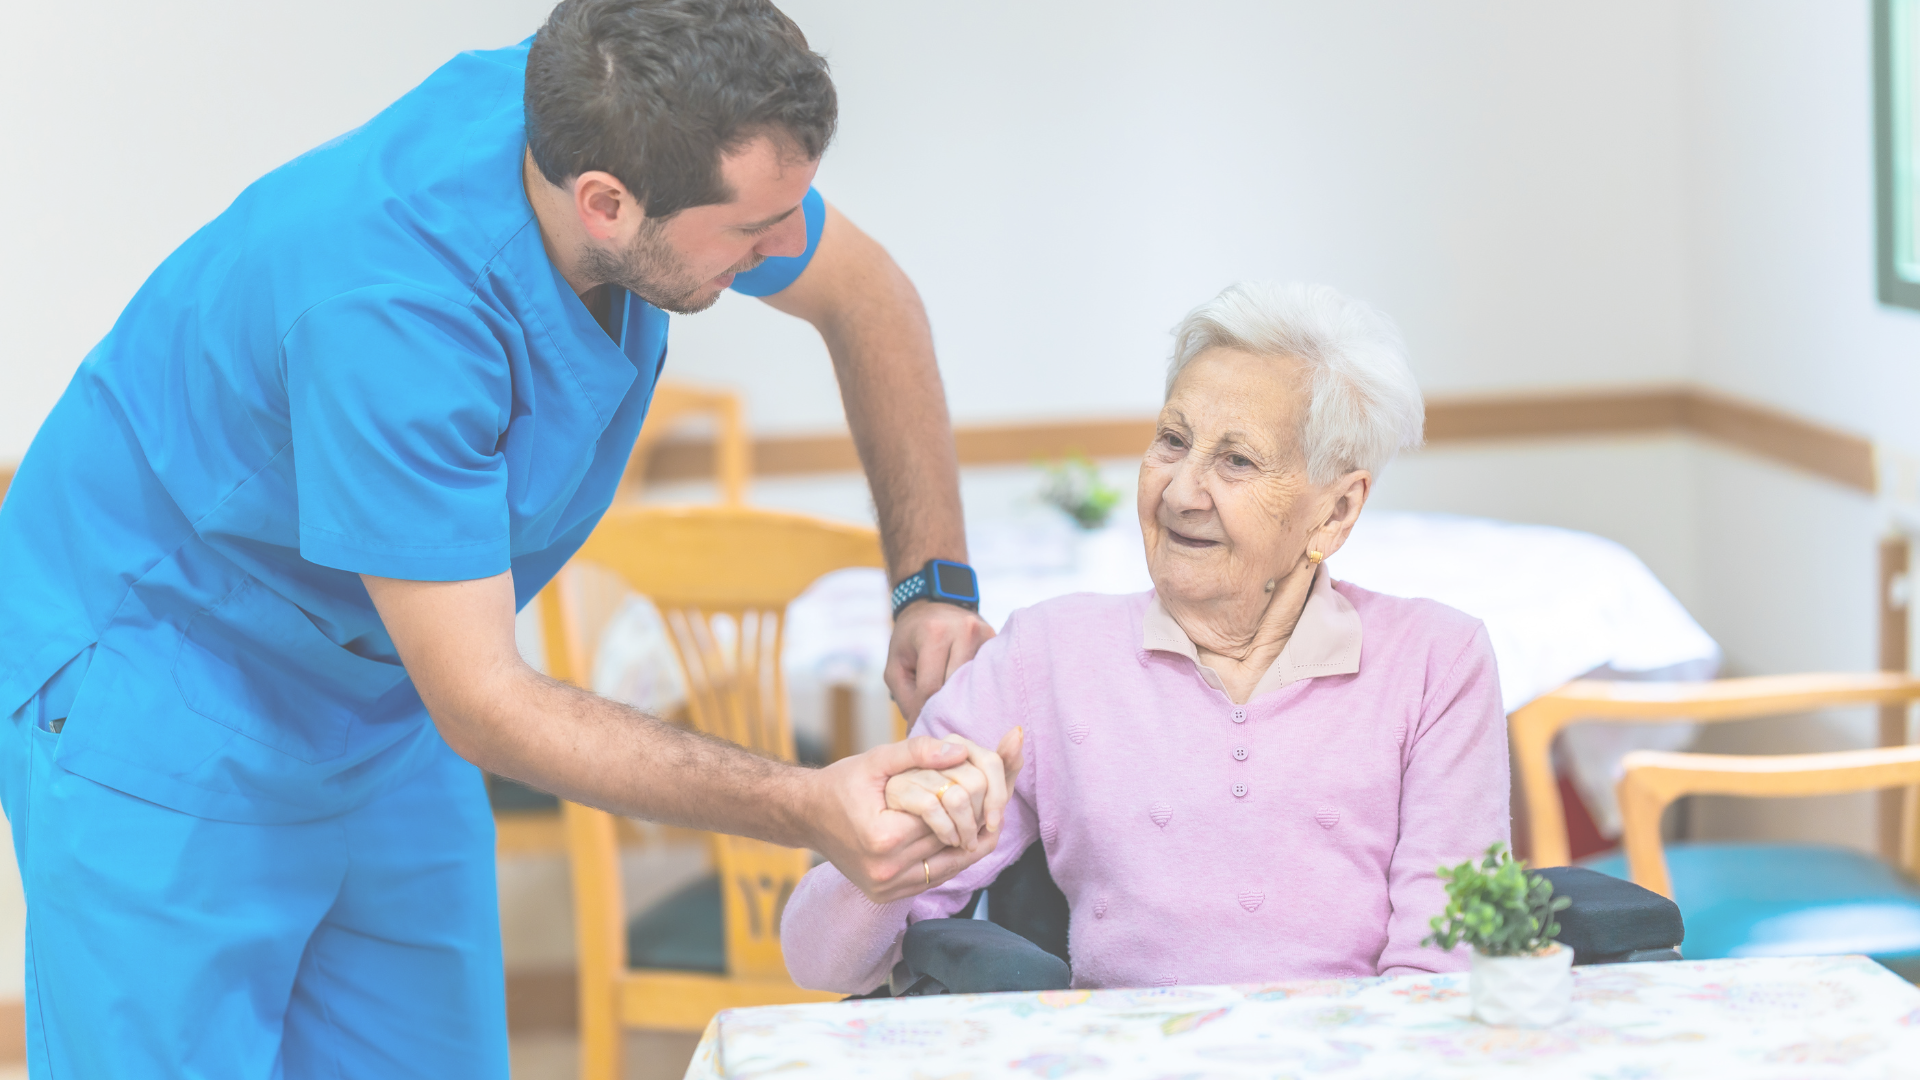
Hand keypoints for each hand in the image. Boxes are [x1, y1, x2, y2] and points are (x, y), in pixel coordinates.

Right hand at [802, 729, 1025, 903]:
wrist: (807, 815)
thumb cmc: (841, 784)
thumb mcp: (877, 759)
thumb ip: (918, 751)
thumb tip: (960, 751)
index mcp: (884, 837)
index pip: (946, 815)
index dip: (965, 795)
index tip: (976, 779)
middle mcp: (886, 871)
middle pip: (950, 841)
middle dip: (970, 817)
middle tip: (986, 797)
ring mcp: (887, 889)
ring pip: (949, 865)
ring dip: (967, 841)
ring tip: (978, 816)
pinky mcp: (888, 897)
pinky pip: (934, 879)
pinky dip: (950, 859)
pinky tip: (959, 837)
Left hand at [885, 601, 995, 721]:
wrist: (932, 604)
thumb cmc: (910, 638)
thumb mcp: (895, 667)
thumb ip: (907, 699)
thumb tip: (922, 732)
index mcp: (935, 634)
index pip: (932, 687)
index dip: (925, 715)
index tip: (920, 732)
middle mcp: (965, 630)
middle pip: (958, 687)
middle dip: (946, 712)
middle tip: (939, 732)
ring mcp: (986, 635)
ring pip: (976, 685)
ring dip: (964, 704)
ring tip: (954, 720)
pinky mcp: (996, 642)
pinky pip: (987, 676)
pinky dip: (977, 692)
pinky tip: (969, 704)